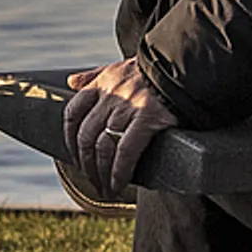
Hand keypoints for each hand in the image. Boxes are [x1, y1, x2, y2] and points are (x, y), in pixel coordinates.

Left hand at [63, 58, 181, 196]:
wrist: (182, 65)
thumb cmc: (152, 70)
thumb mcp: (118, 66)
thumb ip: (94, 75)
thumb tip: (71, 82)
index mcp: (102, 83)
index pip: (73, 114)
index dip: (69, 140)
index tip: (75, 155)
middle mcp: (111, 96)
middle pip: (86, 137)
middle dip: (86, 164)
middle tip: (92, 179)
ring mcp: (128, 108)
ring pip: (103, 147)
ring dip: (101, 173)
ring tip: (105, 187)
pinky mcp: (147, 118)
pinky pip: (125, 152)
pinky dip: (119, 172)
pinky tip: (118, 184)